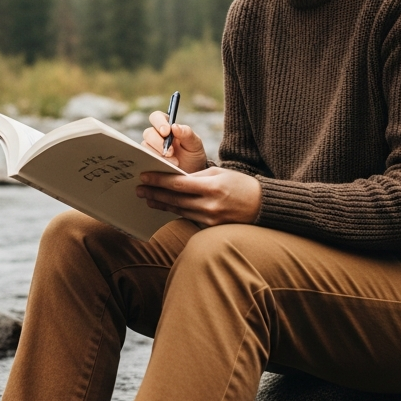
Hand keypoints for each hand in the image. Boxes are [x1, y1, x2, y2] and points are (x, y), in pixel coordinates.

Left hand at [135, 167, 261, 226]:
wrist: (262, 206)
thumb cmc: (241, 185)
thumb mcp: (220, 173)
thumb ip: (197, 176)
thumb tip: (174, 178)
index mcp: (212, 187)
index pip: (178, 184)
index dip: (159, 180)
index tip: (144, 176)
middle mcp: (210, 205)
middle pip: (175, 199)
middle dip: (154, 193)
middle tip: (138, 189)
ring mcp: (210, 218)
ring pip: (179, 210)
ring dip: (161, 203)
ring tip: (147, 198)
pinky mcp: (210, 227)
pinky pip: (188, 217)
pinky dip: (176, 211)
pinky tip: (165, 206)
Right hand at [142, 110, 208, 173]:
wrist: (192, 173)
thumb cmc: (193, 156)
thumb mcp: (195, 144)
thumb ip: (187, 133)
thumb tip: (174, 126)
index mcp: (167, 127)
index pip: (156, 117)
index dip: (159, 122)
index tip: (166, 132)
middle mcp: (156, 136)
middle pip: (148, 133)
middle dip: (159, 143)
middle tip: (171, 153)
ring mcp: (150, 149)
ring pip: (145, 147)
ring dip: (158, 155)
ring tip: (173, 163)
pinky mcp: (148, 161)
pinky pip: (144, 159)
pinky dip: (153, 163)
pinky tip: (163, 167)